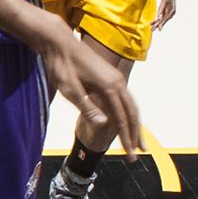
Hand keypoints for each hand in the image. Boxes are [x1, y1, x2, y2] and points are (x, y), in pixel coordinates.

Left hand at [43, 35, 144, 152]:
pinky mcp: (111, 77)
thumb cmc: (62, 66)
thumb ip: (87, 107)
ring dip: (134, 125)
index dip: (126, 139)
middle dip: (135, 135)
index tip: (130, 155)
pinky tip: (125, 122)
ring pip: (131, 105)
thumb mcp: (70, 89)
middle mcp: (117, 82)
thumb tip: (104, 125)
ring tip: (136, 142)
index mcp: (109, 87)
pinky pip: (124, 99)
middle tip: (137, 154)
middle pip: (132, 113)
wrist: (59, 43)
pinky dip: (128, 113)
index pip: (121, 119)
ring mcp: (116, 78)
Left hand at [144, 0, 178, 26]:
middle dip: (163, 20)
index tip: (158, 18)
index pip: (166, 1)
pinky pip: (169, 10)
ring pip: (171, 12)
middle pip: (170, 10)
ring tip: (155, 28)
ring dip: (164, 21)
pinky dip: (165, 17)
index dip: (162, 10)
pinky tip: (158, 22)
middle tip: (156, 28)